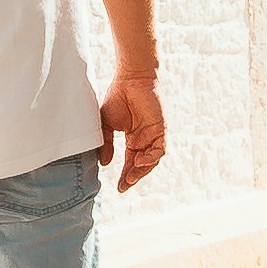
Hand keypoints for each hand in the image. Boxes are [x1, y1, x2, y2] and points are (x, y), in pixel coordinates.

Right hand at [100, 73, 165, 191]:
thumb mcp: (106, 125)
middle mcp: (145, 139)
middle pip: (142, 165)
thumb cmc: (118, 97)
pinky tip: (139, 161)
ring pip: (152, 160)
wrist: (130, 79)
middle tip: (124, 187)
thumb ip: (106, 143)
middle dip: (133, 177)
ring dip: (142, 170)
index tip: (119, 188)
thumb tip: (105, 163)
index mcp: (134, 138)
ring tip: (130, 178)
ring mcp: (154, 135)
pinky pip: (159, 149)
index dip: (126, 175)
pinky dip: (150, 158)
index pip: (131, 162)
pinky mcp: (161, 129)